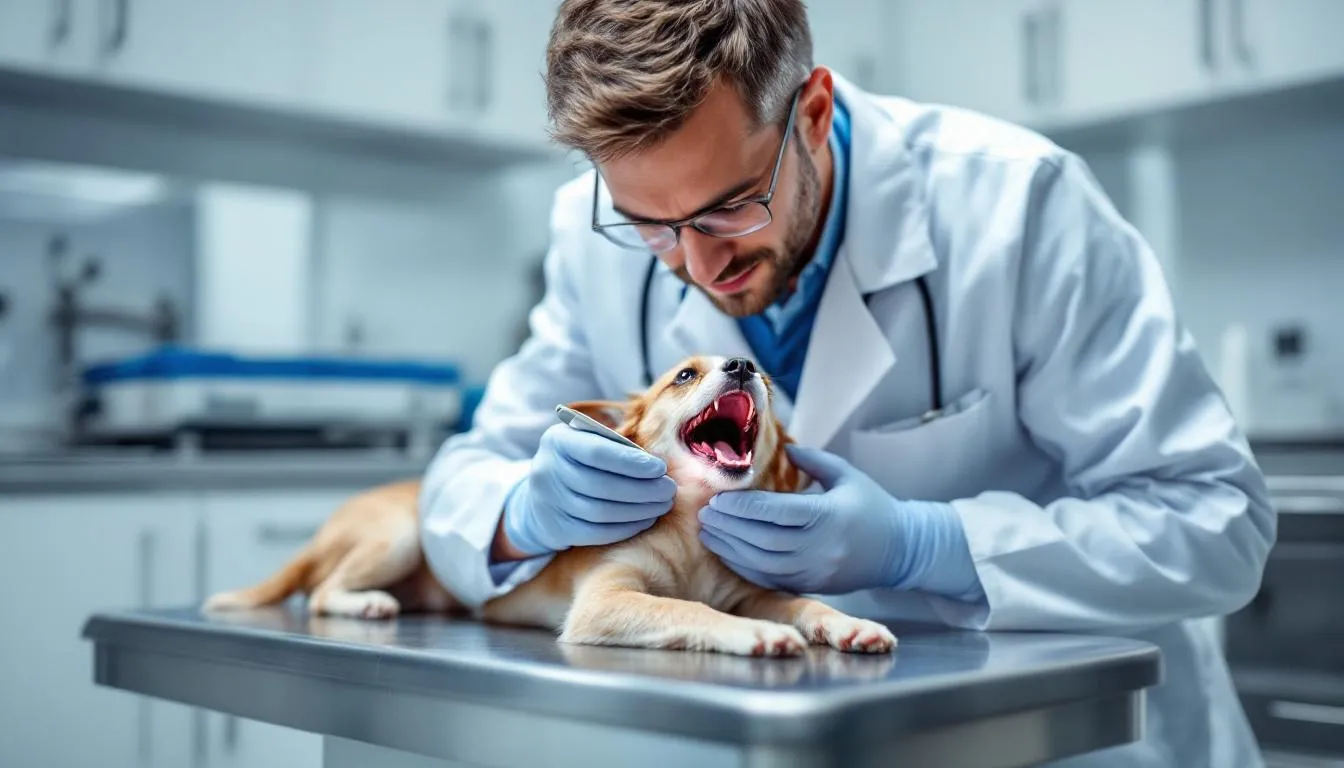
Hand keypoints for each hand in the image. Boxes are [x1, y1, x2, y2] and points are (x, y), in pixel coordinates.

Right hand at [502, 424, 675, 555]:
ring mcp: (549, 503)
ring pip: (600, 512)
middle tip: (669, 490)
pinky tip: (645, 520)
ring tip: (662, 505)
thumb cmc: (578, 463)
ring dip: (639, 510)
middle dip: (642, 489)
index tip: (660, 468)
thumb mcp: (588, 443)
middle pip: (601, 485)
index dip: (632, 462)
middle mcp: (547, 470)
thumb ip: (617, 447)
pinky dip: (626, 528)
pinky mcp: (556, 529)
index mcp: (558, 441)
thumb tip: (659, 465)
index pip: (596, 452)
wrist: (541, 498)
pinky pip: (596, 533)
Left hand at [698, 445, 982, 598]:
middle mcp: (821, 548)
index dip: (743, 505)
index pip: (777, 512)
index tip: (718, 496)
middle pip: (763, 539)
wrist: (899, 550)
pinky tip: (726, 551)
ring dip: (730, 548)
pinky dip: (744, 566)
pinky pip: (770, 579)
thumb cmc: (870, 505)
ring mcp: (815, 571)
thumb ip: (811, 459)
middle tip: (704, 512)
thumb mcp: (845, 474)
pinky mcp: (810, 586)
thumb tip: (781, 444)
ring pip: (762, 563)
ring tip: (708, 531)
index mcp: (829, 516)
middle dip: (729, 526)